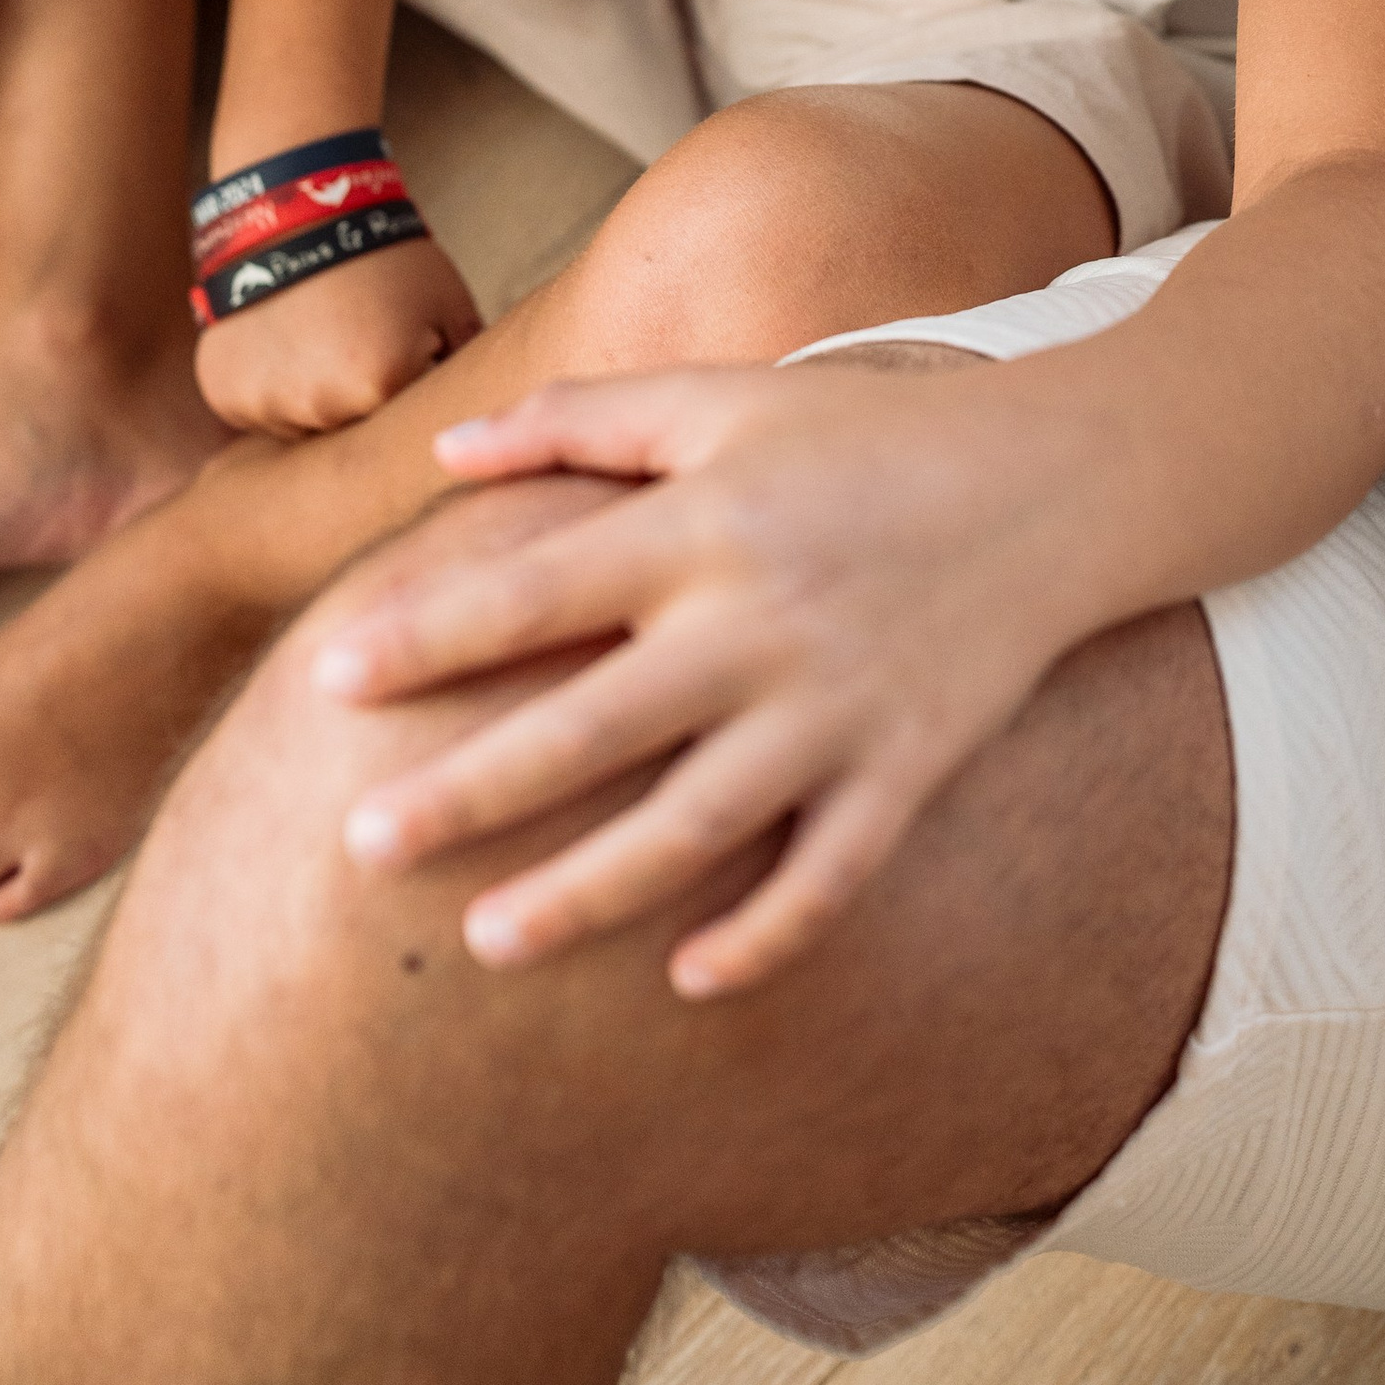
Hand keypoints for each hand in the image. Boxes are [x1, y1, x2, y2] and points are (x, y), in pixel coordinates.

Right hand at [195, 238, 482, 438]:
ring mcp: (265, 402)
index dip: (409, 381)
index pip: (407, 418)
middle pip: (354, 430)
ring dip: (314, 398)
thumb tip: (493, 420)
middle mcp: (319, 407)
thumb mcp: (451, 305)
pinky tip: (283, 340)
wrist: (297, 207)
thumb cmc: (387, 255)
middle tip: (358, 336)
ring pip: (304, 426)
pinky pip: (260, 411)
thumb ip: (467, 369)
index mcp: (380, 385)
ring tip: (320, 336)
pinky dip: (270, 387)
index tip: (402, 341)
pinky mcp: (224, 394)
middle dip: (363, 396)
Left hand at [314, 360, 1102, 996]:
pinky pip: (828, 875)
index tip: (329, 680)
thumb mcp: (725, 400)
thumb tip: (444, 449)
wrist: (1055, 480)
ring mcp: (836, 707)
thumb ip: (583, 418)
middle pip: (592, 725)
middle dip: (471, 791)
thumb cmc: (867, 432)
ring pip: (695, 825)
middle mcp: (760, 621)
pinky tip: (688, 983)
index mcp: (705, 522)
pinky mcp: (907, 768)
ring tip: (486, 942)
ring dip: (588, 890)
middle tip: (359, 846)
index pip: (540, 586)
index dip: (432, 633)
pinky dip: (766, 935)